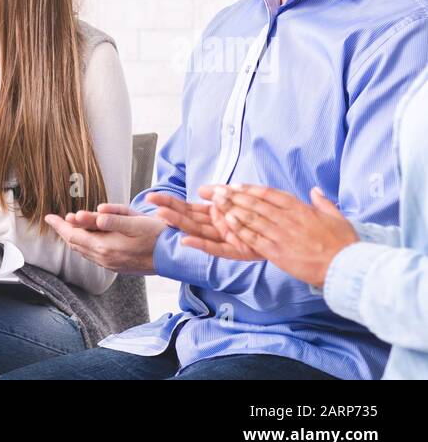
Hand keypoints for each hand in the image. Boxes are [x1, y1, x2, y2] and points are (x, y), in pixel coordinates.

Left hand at [46, 204, 165, 274]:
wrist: (176, 257)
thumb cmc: (157, 235)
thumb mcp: (134, 222)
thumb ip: (110, 219)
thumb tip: (88, 216)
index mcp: (104, 247)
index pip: (73, 235)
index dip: (59, 225)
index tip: (48, 217)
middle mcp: (104, 259)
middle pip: (75, 244)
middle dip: (65, 231)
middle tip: (56, 220)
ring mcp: (110, 265)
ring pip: (84, 251)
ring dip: (75, 238)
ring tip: (71, 226)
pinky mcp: (118, 267)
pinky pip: (94, 256)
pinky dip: (86, 245)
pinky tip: (89, 239)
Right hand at [147, 190, 262, 260]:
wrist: (290, 238)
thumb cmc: (266, 218)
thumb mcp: (242, 201)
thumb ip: (222, 195)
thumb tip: (201, 190)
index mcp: (216, 216)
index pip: (188, 208)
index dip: (171, 203)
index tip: (153, 198)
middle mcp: (216, 228)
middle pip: (188, 218)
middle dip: (169, 209)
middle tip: (151, 202)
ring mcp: (224, 240)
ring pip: (196, 230)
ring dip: (179, 222)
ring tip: (162, 215)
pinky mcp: (236, 251)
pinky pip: (215, 248)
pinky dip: (200, 245)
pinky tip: (186, 240)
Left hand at [209, 185, 358, 287]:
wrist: (344, 266)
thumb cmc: (343, 243)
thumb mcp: (337, 217)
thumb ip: (323, 203)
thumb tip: (315, 190)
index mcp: (302, 210)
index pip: (272, 195)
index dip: (252, 189)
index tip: (236, 185)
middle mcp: (289, 220)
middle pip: (257, 204)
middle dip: (235, 196)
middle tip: (217, 190)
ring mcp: (281, 235)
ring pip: (252, 218)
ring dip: (232, 208)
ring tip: (216, 202)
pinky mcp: (277, 252)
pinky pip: (254, 238)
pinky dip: (239, 229)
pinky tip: (227, 222)